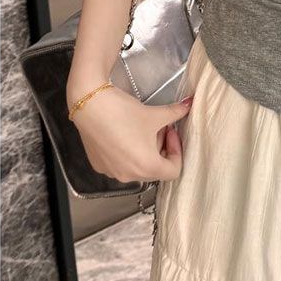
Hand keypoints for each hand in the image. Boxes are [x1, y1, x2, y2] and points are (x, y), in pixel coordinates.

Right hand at [68, 80, 193, 182]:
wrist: (90, 105)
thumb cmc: (125, 113)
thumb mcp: (156, 113)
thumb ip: (177, 112)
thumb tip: (190, 104)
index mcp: (147, 167)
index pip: (174, 170)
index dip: (177, 150)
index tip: (171, 131)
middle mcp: (129, 176)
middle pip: (156, 168)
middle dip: (162, 147)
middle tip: (159, 126)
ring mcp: (112, 173)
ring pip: (138, 167)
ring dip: (146, 150)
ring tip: (141, 128)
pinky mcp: (99, 165)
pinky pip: (121, 164)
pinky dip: (128, 152)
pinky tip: (124, 133)